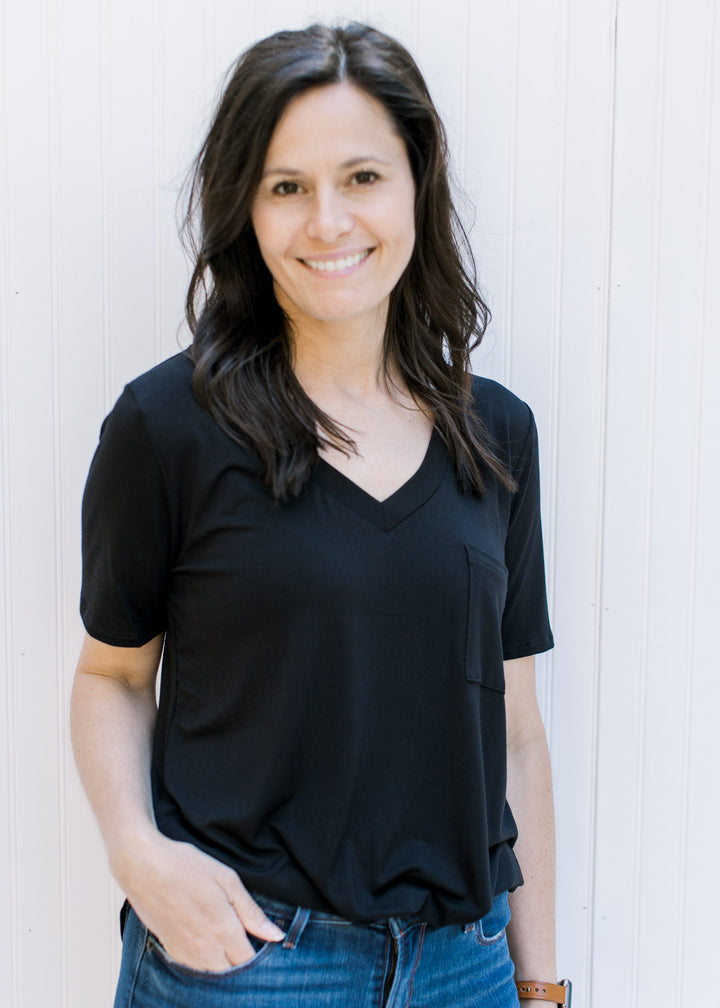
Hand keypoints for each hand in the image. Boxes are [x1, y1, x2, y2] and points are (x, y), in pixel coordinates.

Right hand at [116, 832, 284, 970]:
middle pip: (232, 972)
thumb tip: (275, 935)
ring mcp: (185, 952)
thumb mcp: (227, 881)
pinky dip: (205, 959)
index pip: (249, 961)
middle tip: (244, 936)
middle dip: (242, 959)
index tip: (262, 939)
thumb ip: (252, 912)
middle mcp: (205, 949)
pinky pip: (194, 967)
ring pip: (213, 973)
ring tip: (225, 935)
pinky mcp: (171, 949)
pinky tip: (206, 938)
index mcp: (223, 931)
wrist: (143, 866)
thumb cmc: (185, 867)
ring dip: (223, 961)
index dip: (260, 952)